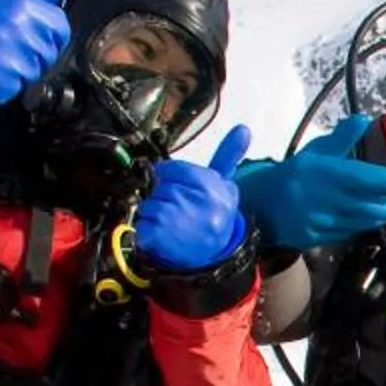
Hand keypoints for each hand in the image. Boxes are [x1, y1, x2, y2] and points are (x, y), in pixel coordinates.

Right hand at [0, 0, 89, 102]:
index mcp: (26, 5)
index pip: (61, 32)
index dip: (48, 38)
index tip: (31, 34)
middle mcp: (16, 23)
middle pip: (49, 55)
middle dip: (34, 57)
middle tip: (13, 46)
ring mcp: (4, 46)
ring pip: (33, 74)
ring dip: (20, 73)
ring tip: (4, 58)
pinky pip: (14, 88)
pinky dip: (5, 87)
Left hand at [133, 124, 252, 271]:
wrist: (216, 257)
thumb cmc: (215, 217)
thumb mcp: (225, 186)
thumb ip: (228, 156)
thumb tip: (244, 129)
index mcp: (212, 187)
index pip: (172, 169)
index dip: (170, 178)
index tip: (178, 188)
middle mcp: (197, 203)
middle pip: (159, 186)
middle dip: (163, 196)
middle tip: (179, 209)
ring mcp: (177, 220)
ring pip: (148, 204)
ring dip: (154, 214)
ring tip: (173, 224)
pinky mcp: (160, 237)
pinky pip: (141, 224)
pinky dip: (147, 231)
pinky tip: (164, 236)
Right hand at [234, 115, 385, 250]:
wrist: (259, 203)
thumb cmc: (294, 174)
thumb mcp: (315, 152)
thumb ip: (341, 139)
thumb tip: (364, 119)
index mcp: (323, 173)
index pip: (362, 177)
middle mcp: (323, 198)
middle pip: (367, 205)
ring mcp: (319, 221)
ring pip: (359, 221)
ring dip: (382, 218)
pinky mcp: (316, 237)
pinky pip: (346, 232)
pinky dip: (363, 226)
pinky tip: (374, 221)